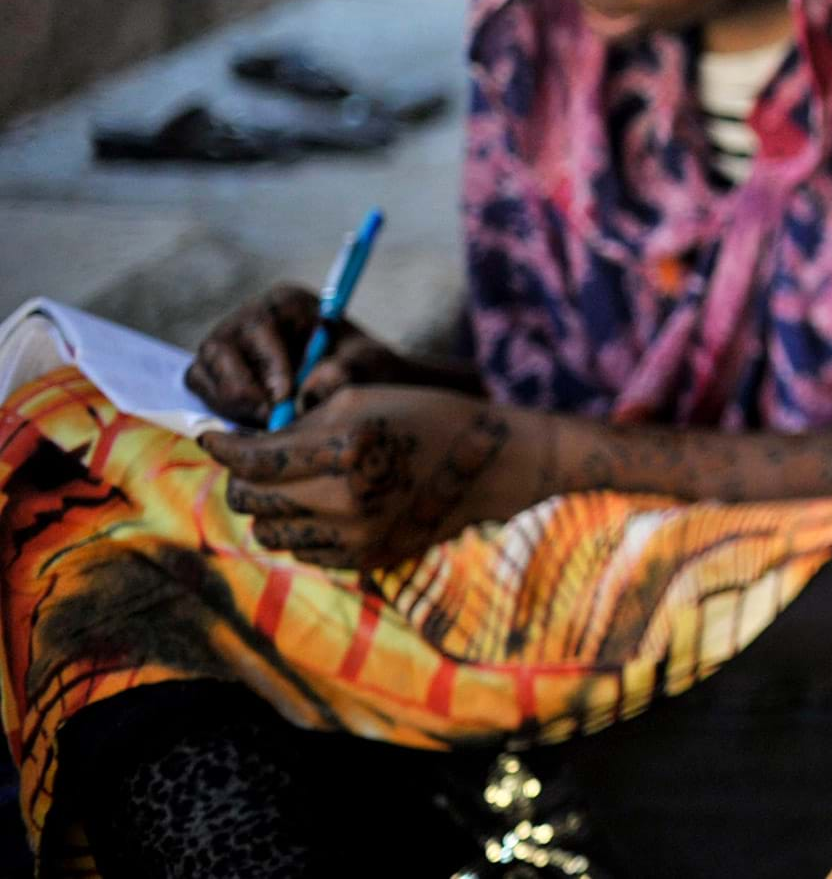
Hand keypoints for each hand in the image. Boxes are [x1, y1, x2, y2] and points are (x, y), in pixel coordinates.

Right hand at [185, 284, 375, 424]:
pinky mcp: (213, 371)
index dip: (268, 362)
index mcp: (286, 303)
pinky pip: (200, 388)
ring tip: (268, 423)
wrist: (358, 388)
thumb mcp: (368, 366)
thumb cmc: (364, 370)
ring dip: (231, 404)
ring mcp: (227, 344)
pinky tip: (255, 422)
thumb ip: (346, 371)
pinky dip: (221, 410)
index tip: (285, 395)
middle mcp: (250, 318)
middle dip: (243, 389)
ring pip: (202, 371)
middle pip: (219, 347)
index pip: (260, 325)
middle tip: (270, 419)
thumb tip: (313, 385)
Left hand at [198, 387, 541, 570]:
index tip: (212, 437)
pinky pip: (302, 550)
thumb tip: (242, 446)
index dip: (223, 446)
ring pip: (269, 531)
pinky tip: (325, 506)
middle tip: (256, 461)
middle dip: (243, 477)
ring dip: (272, 506)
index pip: (255, 459)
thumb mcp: (359, 400)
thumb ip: (296, 423)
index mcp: (345, 451)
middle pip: (251, 500)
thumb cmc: (423, 416)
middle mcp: (346, 501)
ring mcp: (355, 537)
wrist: (488, 465)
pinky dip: (301, 528)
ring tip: (296, 484)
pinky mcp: (364, 560)